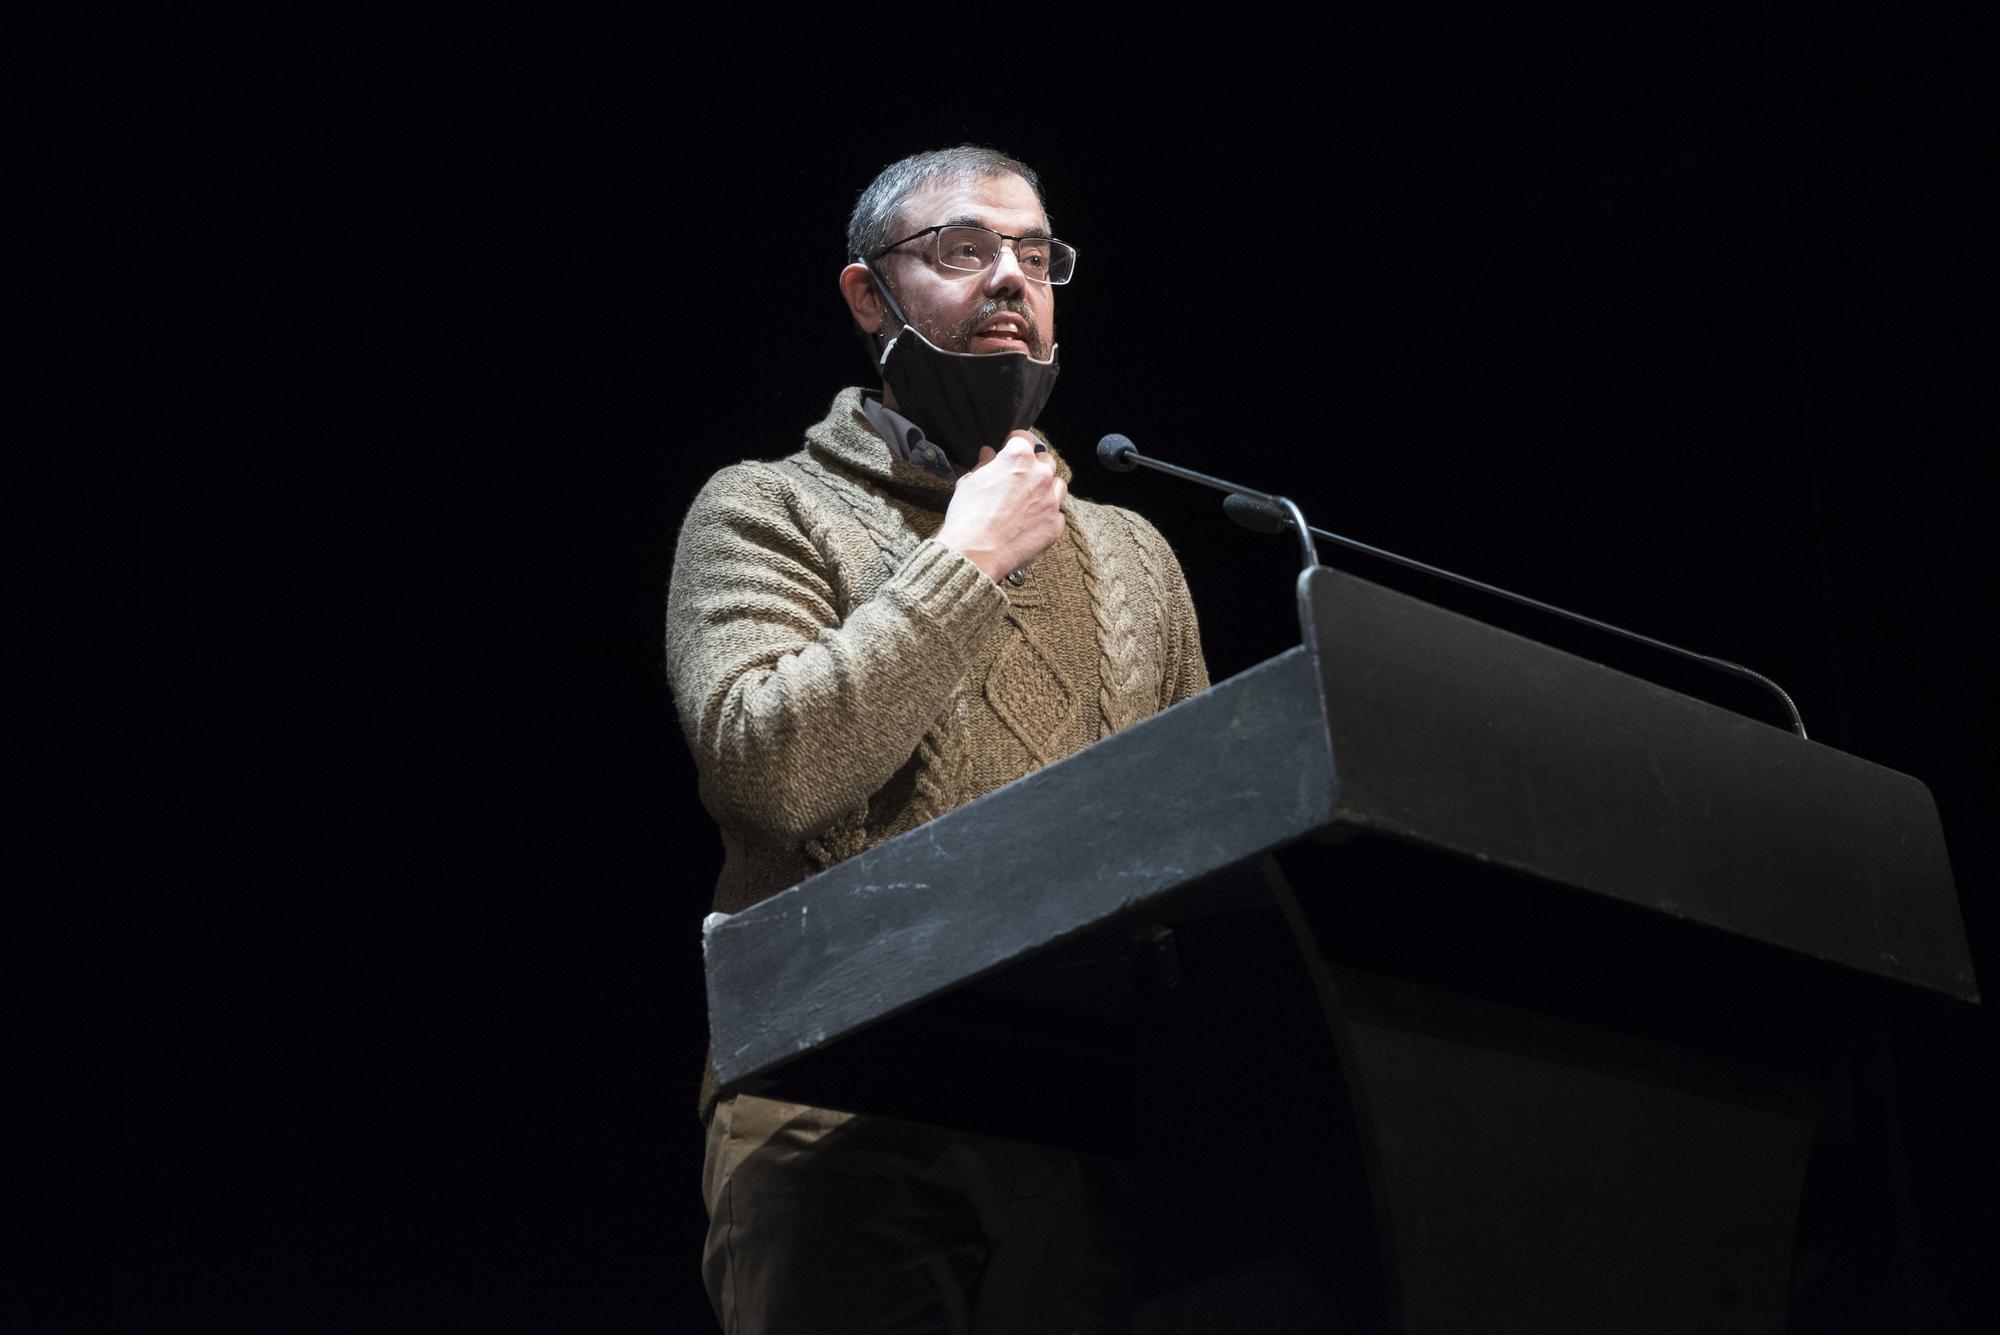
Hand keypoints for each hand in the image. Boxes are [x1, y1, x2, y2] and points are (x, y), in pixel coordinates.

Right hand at [936, 433, 1066, 582]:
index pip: (1025, 439)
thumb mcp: (969, 482)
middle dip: (1034, 466)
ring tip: (1028, 502)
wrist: (975, 554)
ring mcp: (1051, 500)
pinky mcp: (1055, 524)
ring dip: (1046, 489)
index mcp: (1018, 457)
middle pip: (1046, 461)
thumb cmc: (967, 516)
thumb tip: (988, 454)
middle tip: (1018, 479)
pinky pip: (1056, 514)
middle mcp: (1040, 474)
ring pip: (1057, 485)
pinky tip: (1028, 524)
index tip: (1009, 450)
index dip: (1015, 444)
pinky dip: (1045, 516)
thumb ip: (984, 465)